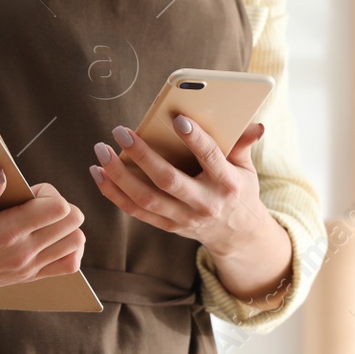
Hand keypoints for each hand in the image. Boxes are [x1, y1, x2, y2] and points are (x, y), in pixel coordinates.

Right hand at [0, 168, 85, 306]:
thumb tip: (2, 174)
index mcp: (6, 233)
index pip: (59, 208)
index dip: (49, 192)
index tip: (29, 192)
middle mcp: (23, 253)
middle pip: (73, 222)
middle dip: (60, 204)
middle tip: (35, 203)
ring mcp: (28, 269)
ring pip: (76, 243)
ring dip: (67, 225)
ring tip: (42, 219)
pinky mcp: (28, 278)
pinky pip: (69, 265)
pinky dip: (68, 248)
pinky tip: (49, 237)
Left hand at [89, 118, 292, 304]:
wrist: (237, 234)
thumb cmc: (238, 190)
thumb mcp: (247, 169)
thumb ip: (243, 145)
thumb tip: (255, 125)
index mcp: (228, 184)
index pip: (212, 159)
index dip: (195, 140)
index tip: (177, 119)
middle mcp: (204, 204)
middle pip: (168, 180)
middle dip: (142, 155)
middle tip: (121, 131)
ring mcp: (184, 218)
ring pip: (145, 198)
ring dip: (119, 175)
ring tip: (101, 151)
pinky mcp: (168, 226)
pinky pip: (136, 211)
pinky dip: (114, 193)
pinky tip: (99, 173)